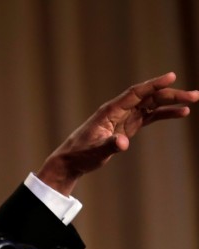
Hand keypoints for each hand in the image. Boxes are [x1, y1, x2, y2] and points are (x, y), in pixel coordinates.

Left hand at [38, 72, 198, 194]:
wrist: (71, 161)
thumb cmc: (80, 155)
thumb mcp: (94, 152)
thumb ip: (109, 146)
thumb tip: (123, 143)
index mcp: (110, 111)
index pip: (135, 93)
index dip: (153, 84)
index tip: (172, 77)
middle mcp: (118, 111)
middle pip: (148, 97)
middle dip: (170, 94)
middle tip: (194, 96)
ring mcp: (124, 118)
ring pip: (151, 105)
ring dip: (171, 102)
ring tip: (193, 101)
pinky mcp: (127, 127)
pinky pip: (149, 116)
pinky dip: (164, 114)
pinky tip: (181, 113)